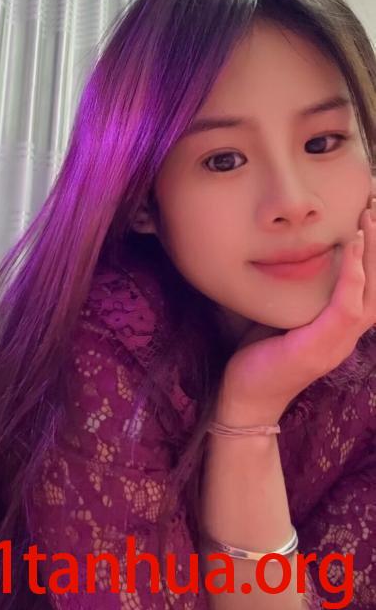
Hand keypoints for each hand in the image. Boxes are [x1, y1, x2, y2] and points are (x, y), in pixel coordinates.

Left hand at [217, 200, 375, 423]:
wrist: (246, 396)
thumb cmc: (260, 353)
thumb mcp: (284, 314)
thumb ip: (297, 290)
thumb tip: (289, 252)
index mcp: (341, 325)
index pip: (371, 283)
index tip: (372, 212)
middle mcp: (347, 334)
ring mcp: (338, 342)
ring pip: (372, 291)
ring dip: (374, 252)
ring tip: (371, 216)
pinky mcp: (321, 346)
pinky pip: (347, 306)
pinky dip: (352, 273)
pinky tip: (350, 245)